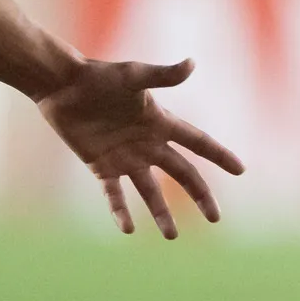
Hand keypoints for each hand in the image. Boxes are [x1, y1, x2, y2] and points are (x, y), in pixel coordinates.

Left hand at [34, 57, 245, 237]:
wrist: (59, 85)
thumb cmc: (97, 76)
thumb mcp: (132, 75)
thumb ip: (162, 75)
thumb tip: (192, 64)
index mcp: (161, 122)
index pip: (198, 142)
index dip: (219, 155)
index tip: (240, 170)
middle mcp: (148, 143)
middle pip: (182, 173)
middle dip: (200, 196)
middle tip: (215, 218)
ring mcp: (126, 157)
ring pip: (150, 191)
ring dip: (161, 213)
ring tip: (171, 236)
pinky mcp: (101, 166)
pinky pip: (114, 194)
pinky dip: (120, 211)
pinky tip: (127, 229)